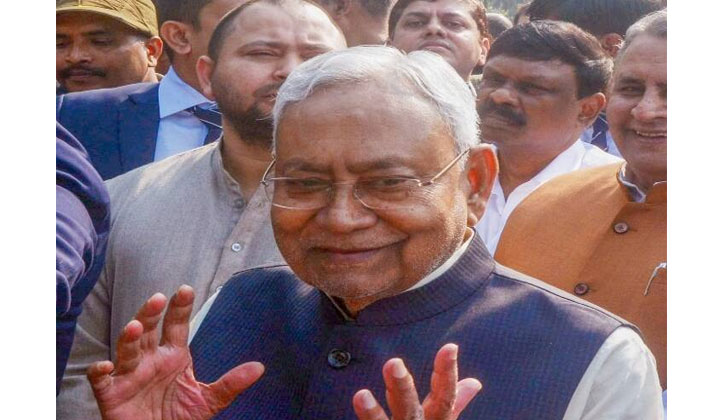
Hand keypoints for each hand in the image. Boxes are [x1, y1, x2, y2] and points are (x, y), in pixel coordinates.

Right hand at [87, 285, 263, 419]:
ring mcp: (129, 374)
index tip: (186, 290)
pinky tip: (105, 365)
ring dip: (129, 337)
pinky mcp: (112, 393)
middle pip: (149, 330)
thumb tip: (259, 368)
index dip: (180, 308)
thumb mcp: (208, 401)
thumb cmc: (179, 417)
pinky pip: (102, 380)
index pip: (176, 326)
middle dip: (151, 314)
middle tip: (159, 299)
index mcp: (173, 356)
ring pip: (127, 349)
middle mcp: (150, 360)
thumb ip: (231, 383)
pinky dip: (100, 371)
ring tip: (135, 327)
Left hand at [352, 343, 481, 419]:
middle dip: (401, 387)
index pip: (445, 397)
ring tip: (360, 394)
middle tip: (392, 362)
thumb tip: (474, 383)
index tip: (450, 347)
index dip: (447, 373)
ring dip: (371, 413)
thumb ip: (454, 404)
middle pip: (410, 410)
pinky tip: (356, 405)